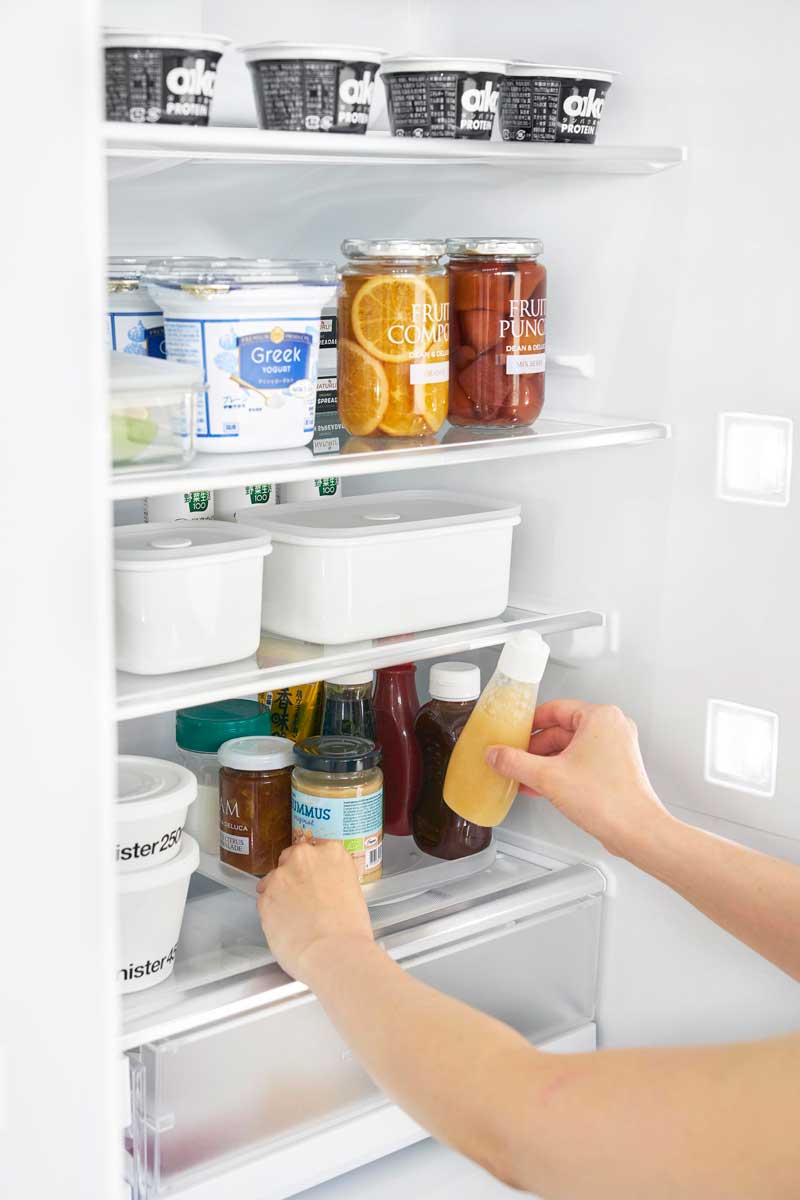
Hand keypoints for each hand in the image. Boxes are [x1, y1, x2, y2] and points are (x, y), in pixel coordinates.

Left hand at [256, 841, 373, 983]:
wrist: (333, 953)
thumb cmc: (349, 930)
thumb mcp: (352, 891)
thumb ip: (334, 878)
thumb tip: (323, 886)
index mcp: (332, 852)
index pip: (317, 850)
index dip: (316, 868)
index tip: (316, 879)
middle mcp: (304, 857)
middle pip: (292, 858)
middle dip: (295, 876)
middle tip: (305, 899)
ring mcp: (281, 876)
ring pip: (274, 880)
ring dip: (281, 894)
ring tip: (294, 918)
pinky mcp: (264, 897)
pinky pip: (265, 901)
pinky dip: (272, 912)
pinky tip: (286, 926)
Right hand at [486, 700, 671, 857]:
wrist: (636, 831)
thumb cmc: (608, 800)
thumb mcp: (548, 776)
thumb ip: (515, 762)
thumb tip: (496, 754)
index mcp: (600, 717)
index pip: (554, 709)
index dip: (529, 723)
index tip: (513, 733)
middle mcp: (612, 728)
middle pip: (561, 730)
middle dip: (535, 748)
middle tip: (514, 758)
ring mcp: (615, 749)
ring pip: (570, 748)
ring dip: (545, 762)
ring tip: (523, 775)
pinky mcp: (615, 769)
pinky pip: (580, 762)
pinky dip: (560, 771)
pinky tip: (541, 786)